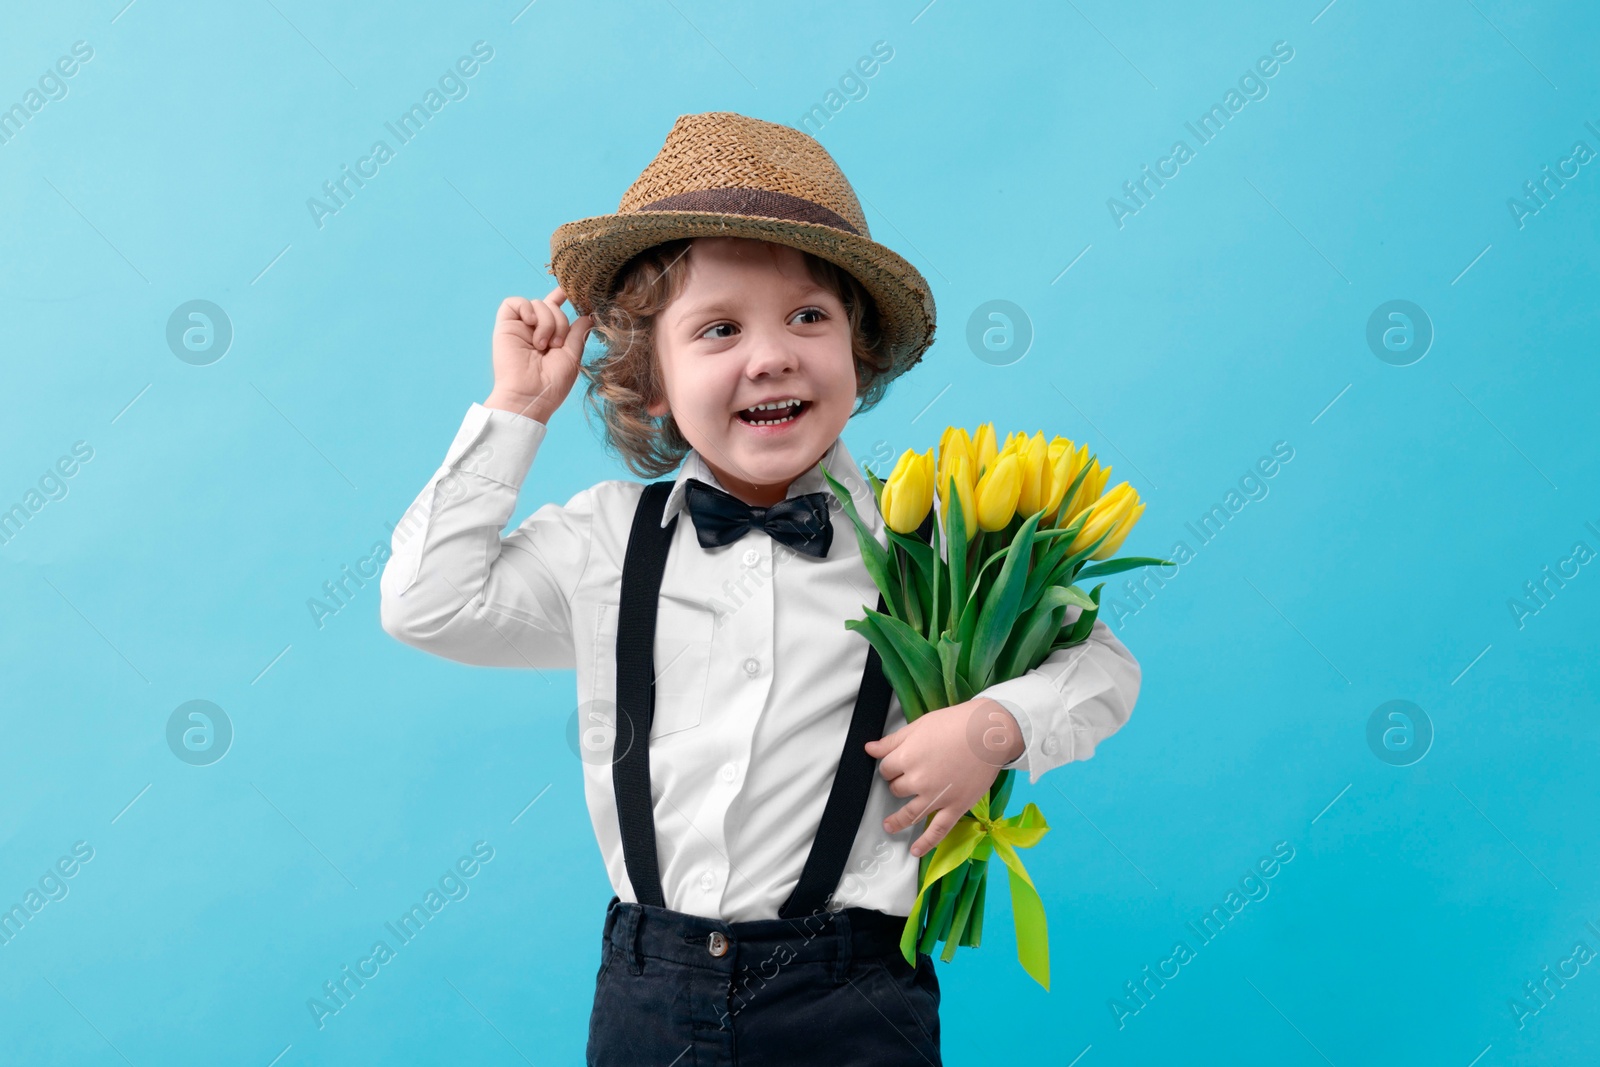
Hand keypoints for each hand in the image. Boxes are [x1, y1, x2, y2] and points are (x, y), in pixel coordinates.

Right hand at [485, 287, 592, 423]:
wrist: (530, 395)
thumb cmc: (552, 383)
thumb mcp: (572, 356)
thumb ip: (578, 333)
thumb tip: (589, 314)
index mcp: (551, 337)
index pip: (556, 308)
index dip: (563, 296)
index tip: (574, 289)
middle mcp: (535, 330)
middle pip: (551, 306)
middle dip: (560, 322)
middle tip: (556, 344)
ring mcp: (520, 328)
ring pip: (537, 303)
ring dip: (546, 321)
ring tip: (542, 344)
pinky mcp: (505, 326)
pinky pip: (513, 302)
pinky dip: (526, 308)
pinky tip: (531, 323)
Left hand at [865, 698, 1024, 858]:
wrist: (988, 733)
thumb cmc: (955, 724)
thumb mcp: (919, 726)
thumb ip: (892, 741)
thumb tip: (870, 748)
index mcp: (906, 758)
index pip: (886, 768)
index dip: (890, 766)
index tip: (895, 765)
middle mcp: (918, 780)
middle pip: (897, 789)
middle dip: (898, 784)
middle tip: (906, 780)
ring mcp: (936, 797)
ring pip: (909, 813)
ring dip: (897, 821)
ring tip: (889, 825)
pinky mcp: (956, 807)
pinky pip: (937, 830)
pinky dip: (926, 843)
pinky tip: (916, 850)